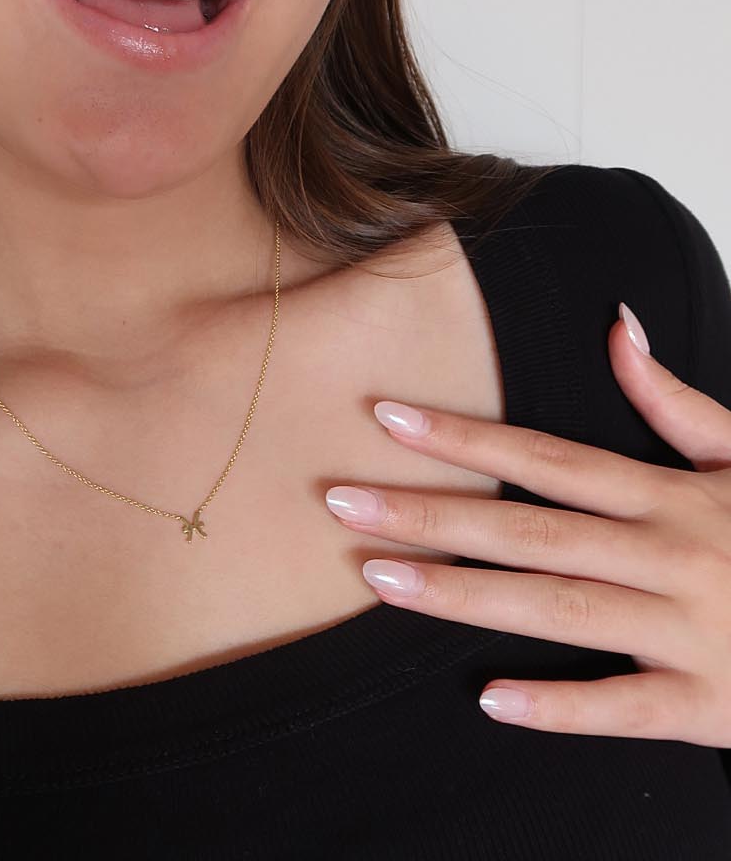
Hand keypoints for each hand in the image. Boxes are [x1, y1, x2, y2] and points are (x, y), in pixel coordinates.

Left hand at [323, 303, 730, 744]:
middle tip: (341, 502)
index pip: (547, 459)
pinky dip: (559, 707)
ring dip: (461, 597)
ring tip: (378, 579)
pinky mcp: (704, 704)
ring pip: (555, 611)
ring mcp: (684, 631)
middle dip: (431, 514)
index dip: (466, 437)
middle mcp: (666, 556)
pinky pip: (622, 708)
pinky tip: (489, 699)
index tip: (388, 418)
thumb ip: (675, 399)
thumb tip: (618, 326)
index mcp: (669, 495)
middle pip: (528, 531)